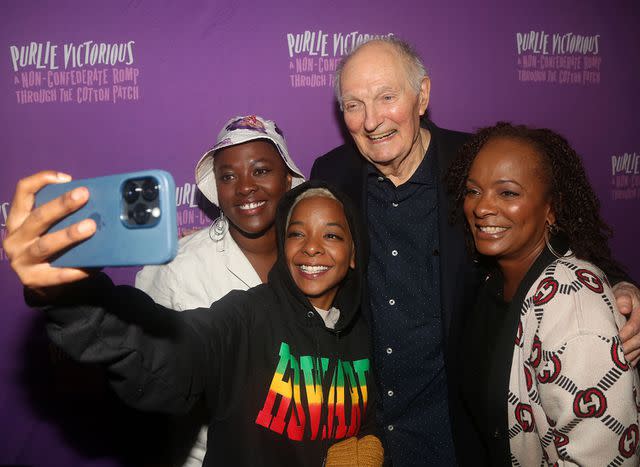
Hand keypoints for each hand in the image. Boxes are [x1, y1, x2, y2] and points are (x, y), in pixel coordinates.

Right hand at [3, 171, 96, 292]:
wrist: (40, 282)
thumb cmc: (48, 247)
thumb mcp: (46, 228)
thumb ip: (61, 216)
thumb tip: (95, 205)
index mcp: (17, 219)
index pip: (23, 192)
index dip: (41, 180)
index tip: (66, 179)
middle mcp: (15, 238)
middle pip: (38, 217)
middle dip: (62, 205)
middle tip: (84, 195)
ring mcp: (21, 260)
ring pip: (46, 245)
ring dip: (68, 235)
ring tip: (90, 227)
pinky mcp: (32, 280)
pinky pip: (58, 274)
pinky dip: (76, 269)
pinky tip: (93, 265)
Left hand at [615, 281, 639, 365]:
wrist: (628, 299)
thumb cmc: (623, 296)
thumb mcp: (623, 292)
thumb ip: (623, 298)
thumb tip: (623, 308)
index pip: (635, 325)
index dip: (626, 333)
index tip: (616, 337)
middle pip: (639, 339)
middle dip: (627, 346)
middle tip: (613, 352)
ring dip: (630, 355)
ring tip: (617, 360)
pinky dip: (633, 358)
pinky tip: (624, 363)